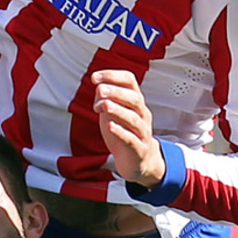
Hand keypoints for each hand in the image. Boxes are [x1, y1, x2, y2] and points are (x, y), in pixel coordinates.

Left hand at [91, 70, 165, 186]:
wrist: (137, 161)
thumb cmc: (123, 132)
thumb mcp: (112, 113)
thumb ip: (105, 98)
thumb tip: (99, 86)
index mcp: (135, 102)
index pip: (129, 81)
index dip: (113, 76)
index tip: (94, 77)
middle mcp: (142, 114)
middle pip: (134, 98)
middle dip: (116, 92)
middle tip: (100, 89)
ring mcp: (142, 132)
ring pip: (133, 118)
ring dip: (118, 110)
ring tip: (104, 105)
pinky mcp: (139, 149)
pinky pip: (131, 139)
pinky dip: (121, 132)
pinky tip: (110, 127)